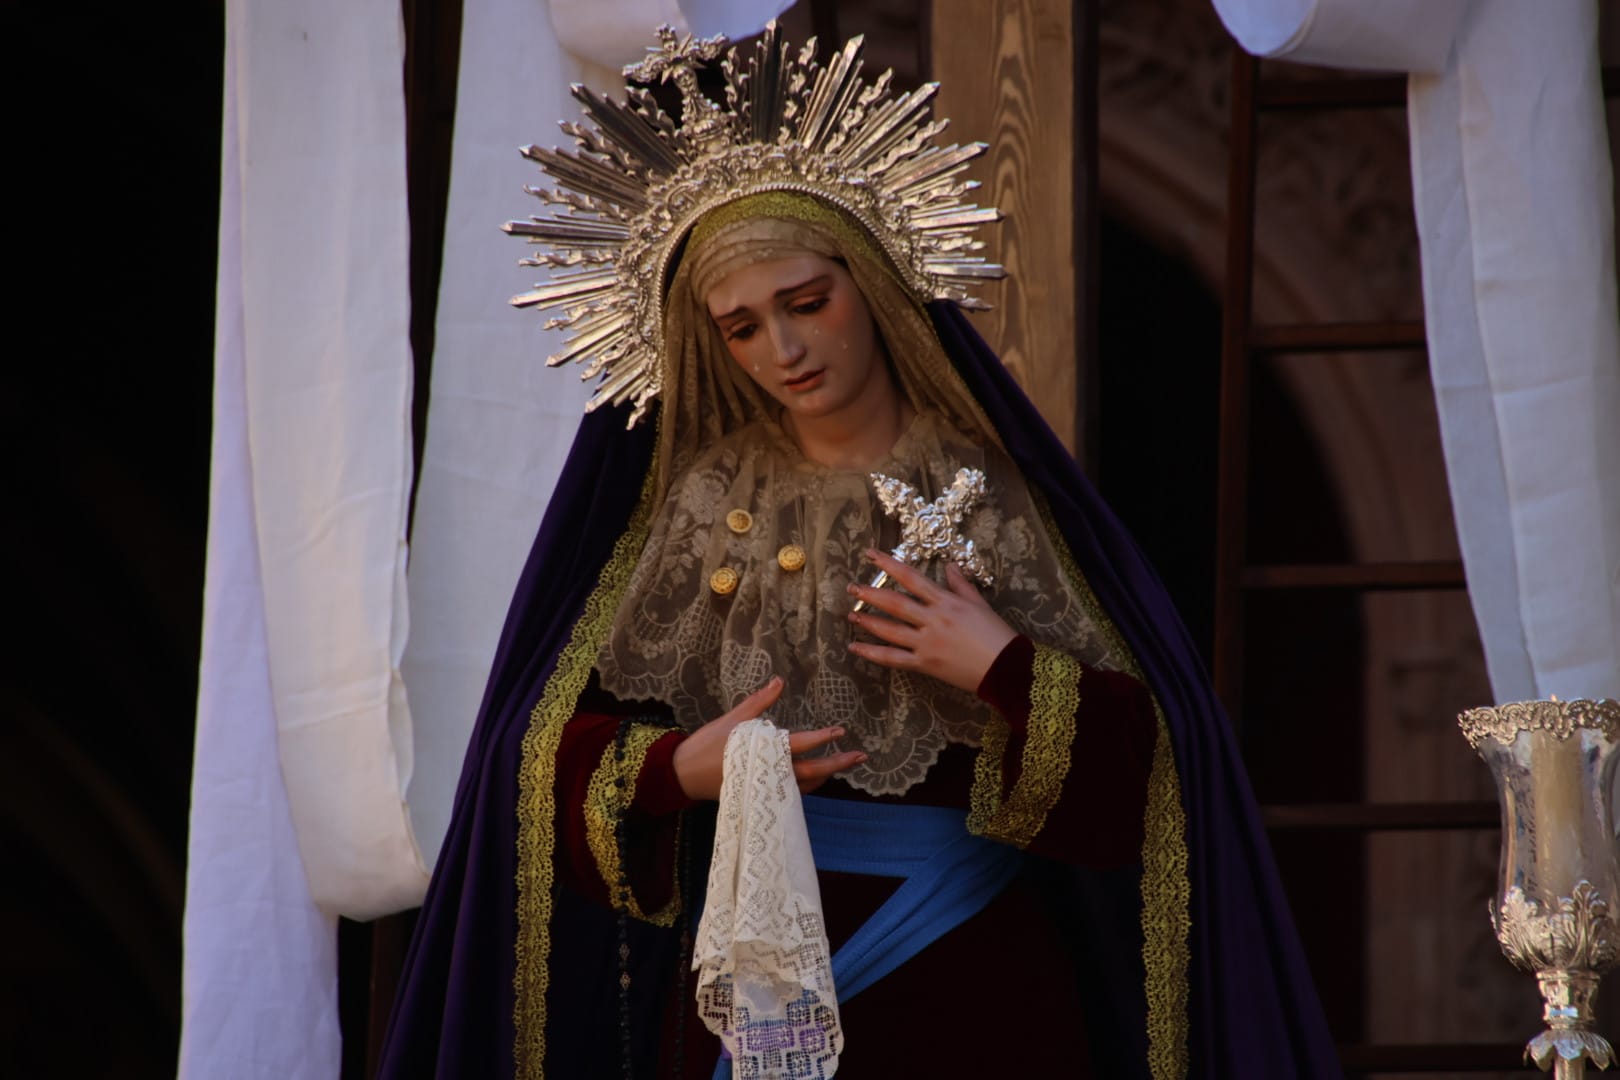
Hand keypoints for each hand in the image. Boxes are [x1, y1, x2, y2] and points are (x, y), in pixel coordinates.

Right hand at [671, 676, 867, 799]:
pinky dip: (808, 784)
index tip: (840, 731)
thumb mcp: (733, 718)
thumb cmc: (707, 744)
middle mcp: (771, 772)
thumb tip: (779, 680)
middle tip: (860, 756)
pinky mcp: (762, 794)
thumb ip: (759, 701)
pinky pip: (793, 792)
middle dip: (838, 763)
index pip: (801, 744)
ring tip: (842, 764)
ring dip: (826, 775)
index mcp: (765, 752)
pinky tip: (816, 776)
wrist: (684, 775)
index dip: (823, 737)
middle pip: (813, 771)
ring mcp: (767, 786)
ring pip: (806, 785)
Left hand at [846, 549, 1016, 693]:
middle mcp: (932, 620)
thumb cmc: (996, 633)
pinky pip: (894, 658)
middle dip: (871, 594)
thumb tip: (949, 565)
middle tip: (852, 588)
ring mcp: (927, 643)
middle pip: (895, 604)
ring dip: (869, 621)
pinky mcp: (925, 664)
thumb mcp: (979, 603)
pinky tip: (855, 647)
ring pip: (891, 630)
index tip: (871, 555)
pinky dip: (873, 653)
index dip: (888, 565)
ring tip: (851, 614)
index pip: (911, 577)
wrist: (1006, 667)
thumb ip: (960, 584)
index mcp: (945, 601)